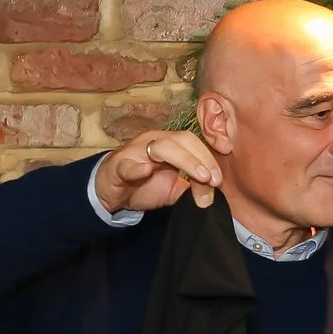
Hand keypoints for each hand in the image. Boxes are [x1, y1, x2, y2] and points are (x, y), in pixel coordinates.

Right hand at [95, 129, 220, 213]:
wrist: (113, 192)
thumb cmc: (144, 184)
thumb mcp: (174, 189)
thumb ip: (193, 189)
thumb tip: (214, 194)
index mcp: (169, 144)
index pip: (193, 142)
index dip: (209, 158)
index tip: (219, 179)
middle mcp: (153, 142)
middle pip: (181, 140)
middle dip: (201, 159)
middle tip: (213, 180)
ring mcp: (135, 152)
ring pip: (160, 147)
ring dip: (184, 160)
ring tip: (199, 177)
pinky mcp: (118, 167)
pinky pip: (126, 164)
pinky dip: (136, 168)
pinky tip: (146, 172)